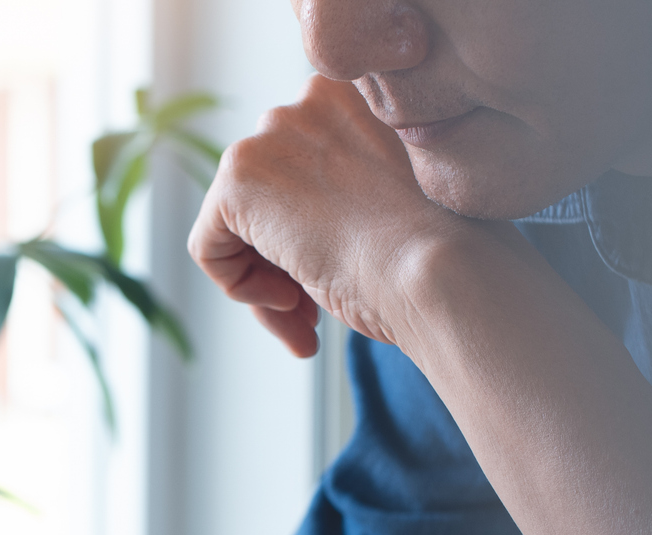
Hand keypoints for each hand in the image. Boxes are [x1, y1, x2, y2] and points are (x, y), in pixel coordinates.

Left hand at [189, 75, 483, 356]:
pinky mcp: (237, 178)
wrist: (443, 269)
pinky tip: (293, 303)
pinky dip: (239, 288)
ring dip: (267, 284)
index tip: (348, 274)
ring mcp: (270, 135)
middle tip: (314, 315)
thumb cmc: (443, 253)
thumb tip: (296, 229)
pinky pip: (208, 247)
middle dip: (285, 263)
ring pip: (237, 227)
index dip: (317, 234)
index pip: (307, 171)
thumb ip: (345, 194)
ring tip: (307, 321)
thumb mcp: (398, 204)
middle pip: (268, 198)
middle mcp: (309, 100)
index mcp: (358, 96)